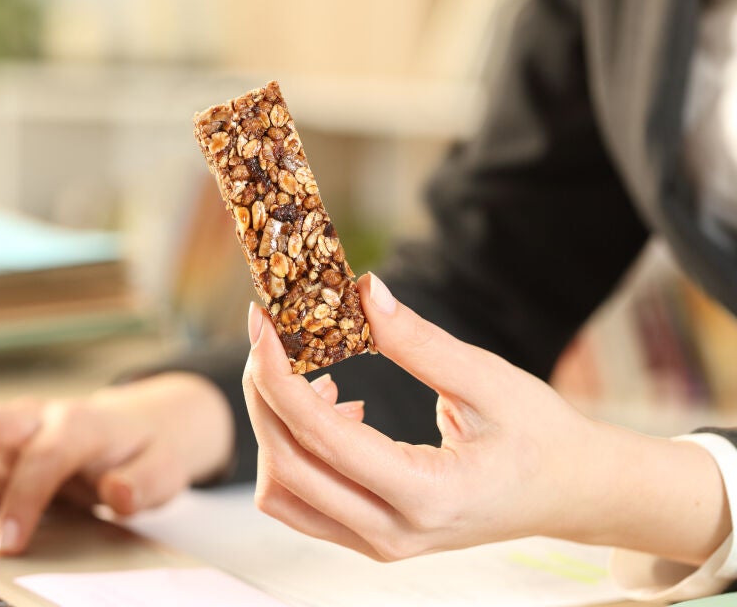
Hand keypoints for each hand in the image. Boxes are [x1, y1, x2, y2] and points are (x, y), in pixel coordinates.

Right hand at [0, 372, 234, 555]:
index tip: (6, 544)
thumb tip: (117, 493)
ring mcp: (5, 424)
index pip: (45, 456)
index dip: (23, 498)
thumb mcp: (163, 469)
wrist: (136, 423)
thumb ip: (144, 483)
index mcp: (80, 426)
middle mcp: (35, 417)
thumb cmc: (142, 452)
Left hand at [243, 273, 729, 564]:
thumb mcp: (491, 381)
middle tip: (269, 334)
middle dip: (263, 393)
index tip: (262, 322)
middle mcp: (393, 533)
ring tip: (314, 373)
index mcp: (427, 495)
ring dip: (276, 427)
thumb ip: (421, 342)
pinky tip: (335, 404)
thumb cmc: (542, 436)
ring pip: (282, 493)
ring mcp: (379, 543)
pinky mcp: (371, 537)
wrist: (574, 494)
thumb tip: (363, 292)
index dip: (277, 373)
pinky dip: (296, 451)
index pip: (320, 436)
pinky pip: (303, 501)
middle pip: (284, 466)